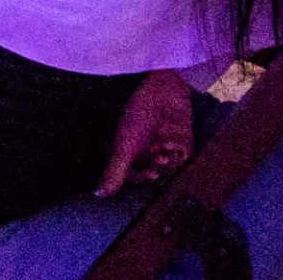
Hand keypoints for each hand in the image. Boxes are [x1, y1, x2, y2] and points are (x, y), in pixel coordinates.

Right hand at [95, 70, 194, 195]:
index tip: (148, 175)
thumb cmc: (136, 113)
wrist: (159, 88)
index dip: (142, 178)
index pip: (135, 175)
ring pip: (170, 167)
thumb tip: (98, 194)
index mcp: (130, 151)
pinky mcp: (182, 140)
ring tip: (161, 148)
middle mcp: (147, 150)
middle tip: (156, 158)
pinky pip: (183, 156)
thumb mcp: (123, 145)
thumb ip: (114, 171)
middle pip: (155, 173)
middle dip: (157, 169)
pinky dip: (177, 151)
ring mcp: (165, 145)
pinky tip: (169, 141)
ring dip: (167, 161)